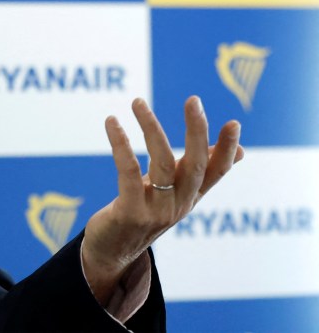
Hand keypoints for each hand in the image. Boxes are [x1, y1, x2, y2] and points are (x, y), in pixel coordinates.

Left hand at [81, 96, 243, 303]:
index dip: (226, 149)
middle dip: (197, 131)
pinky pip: (128, 172)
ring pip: (162, 163)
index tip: (234, 123)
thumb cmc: (143, 213)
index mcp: (191, 196)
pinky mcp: (130, 213)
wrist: (112, 253)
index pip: (217, 172)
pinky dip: (121, 144)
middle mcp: (179, 204)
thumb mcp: (175, 192)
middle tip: (193, 101)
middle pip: (196, 165)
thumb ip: (200, 170)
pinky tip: (112, 122)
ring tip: (137, 102)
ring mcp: (156, 211)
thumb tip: (242, 150)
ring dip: (151, 128)